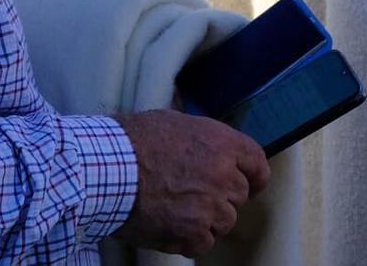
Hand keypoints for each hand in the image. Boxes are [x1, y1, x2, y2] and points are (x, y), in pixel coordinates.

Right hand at [112, 110, 269, 256]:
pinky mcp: (192, 232)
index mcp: (223, 143)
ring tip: (179, 212)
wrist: (109, 169)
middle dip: (222, 198)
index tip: (250, 184)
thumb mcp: (176, 122)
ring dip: (207, 221)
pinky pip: (204, 244)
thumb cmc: (134, 141)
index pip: (257, 163)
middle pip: (239, 196)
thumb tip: (207, 142)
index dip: (254, 176)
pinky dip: (190, 241)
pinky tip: (171, 228)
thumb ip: (202, 137)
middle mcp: (223, 174)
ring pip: (225, 222)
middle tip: (195, 196)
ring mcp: (210, 205)